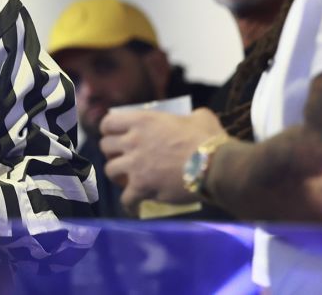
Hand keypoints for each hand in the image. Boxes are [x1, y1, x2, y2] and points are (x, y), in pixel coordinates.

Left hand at [100, 107, 224, 215]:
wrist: (216, 167)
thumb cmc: (208, 139)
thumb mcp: (200, 118)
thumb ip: (190, 115)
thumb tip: (194, 117)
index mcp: (142, 121)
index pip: (108, 123)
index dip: (108, 130)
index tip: (113, 135)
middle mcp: (133, 141)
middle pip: (105, 147)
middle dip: (112, 152)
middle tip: (122, 157)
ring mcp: (135, 165)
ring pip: (110, 170)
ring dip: (117, 175)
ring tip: (125, 179)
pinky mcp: (142, 187)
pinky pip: (125, 198)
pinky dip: (129, 203)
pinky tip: (133, 206)